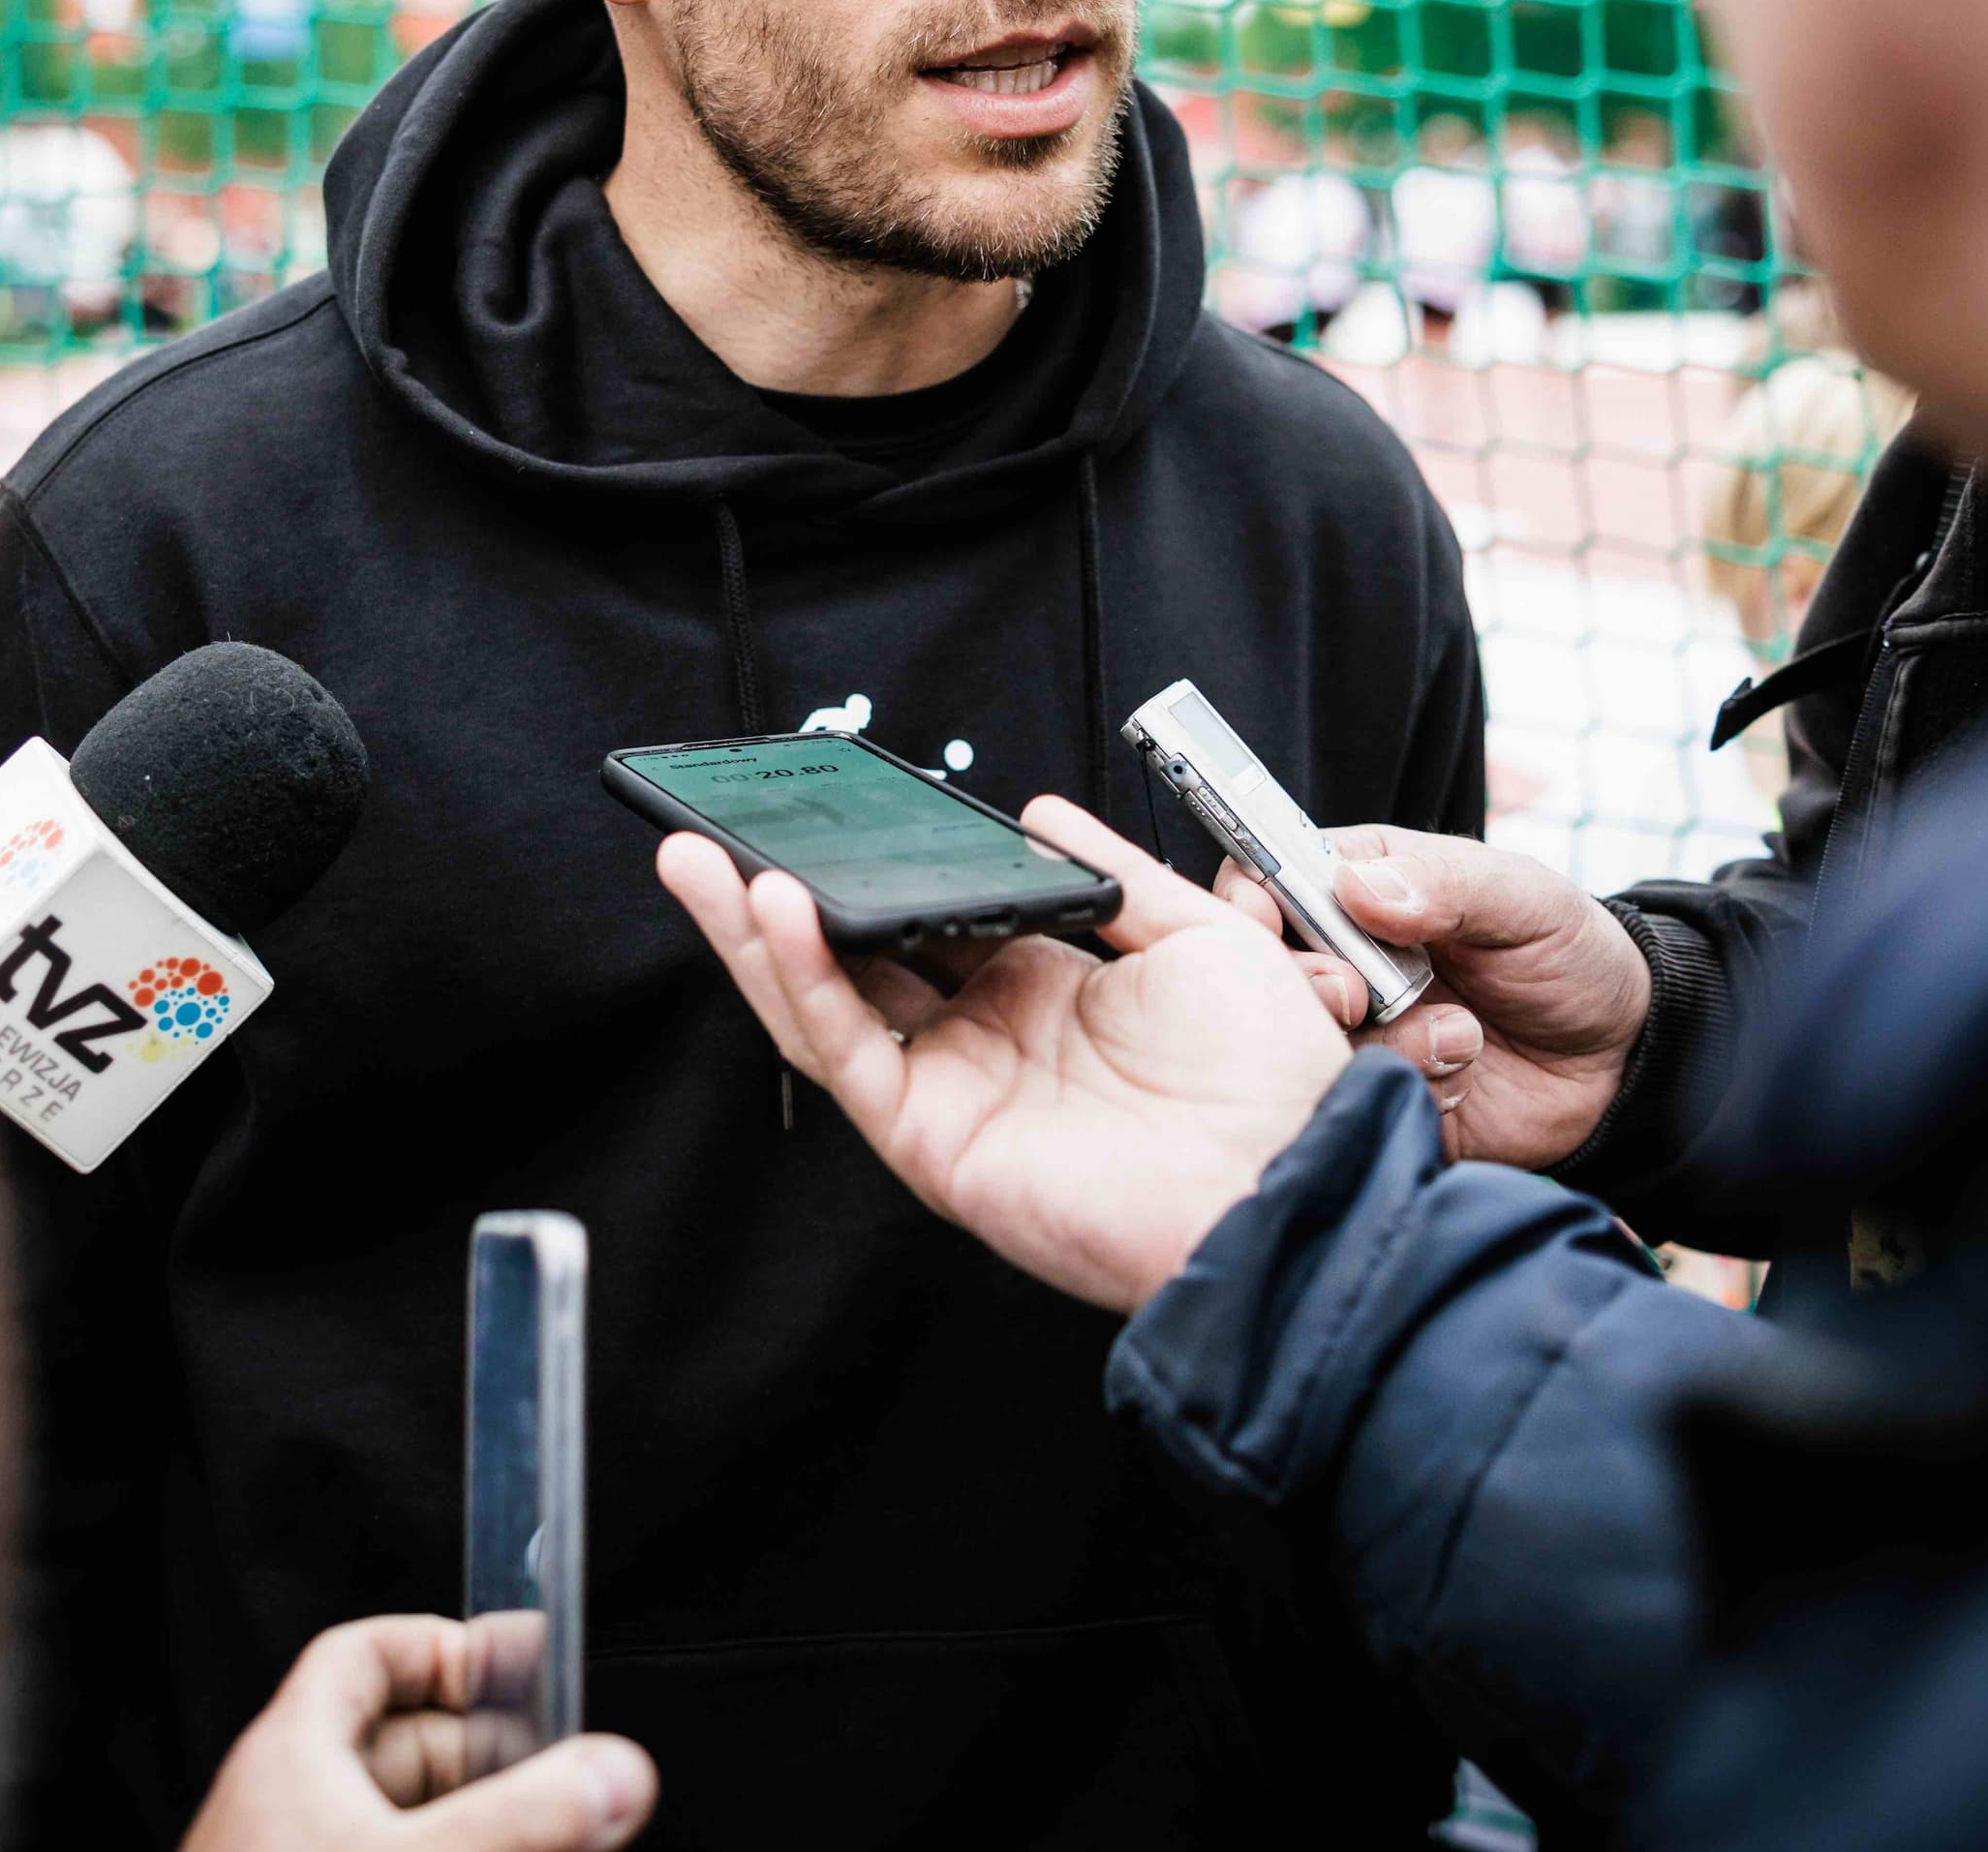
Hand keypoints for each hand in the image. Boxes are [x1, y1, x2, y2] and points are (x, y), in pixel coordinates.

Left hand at [182, 1616, 655, 1851]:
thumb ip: (523, 1819)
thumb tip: (610, 1775)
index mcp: (293, 1756)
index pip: (366, 1654)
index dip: (445, 1649)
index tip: (517, 1669)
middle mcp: (288, 1808)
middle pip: (401, 1747)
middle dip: (487, 1760)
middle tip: (557, 1782)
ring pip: (399, 1824)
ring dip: (474, 1827)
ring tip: (543, 1839)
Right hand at [655, 796, 1351, 1313]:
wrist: (1288, 1175)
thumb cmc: (1268, 1082)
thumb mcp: (1200, 936)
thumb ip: (1110, 870)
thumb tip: (1039, 811)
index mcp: (1041, 991)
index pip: (922, 919)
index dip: (868, 868)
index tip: (822, 811)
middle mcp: (984, 1042)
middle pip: (850, 960)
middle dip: (774, 895)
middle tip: (713, 832)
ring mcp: (952, 1093)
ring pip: (824, 1007)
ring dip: (753, 935)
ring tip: (698, 863)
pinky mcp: (934, 1141)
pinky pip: (851, 1054)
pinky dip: (805, 983)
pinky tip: (778, 916)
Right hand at [1220, 829, 1647, 1169]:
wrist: (1622, 1058)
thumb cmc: (1568, 952)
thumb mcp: (1522, 898)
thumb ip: (1444, 884)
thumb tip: (1360, 887)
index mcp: (1357, 888)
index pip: (1264, 880)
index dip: (1250, 900)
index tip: (1263, 919)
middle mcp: (1342, 961)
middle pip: (1265, 973)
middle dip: (1310, 985)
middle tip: (1358, 995)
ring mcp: (1357, 1034)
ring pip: (1306, 1045)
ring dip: (1382, 1044)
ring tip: (1457, 1037)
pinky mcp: (1379, 1096)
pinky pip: (1356, 1103)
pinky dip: (1412, 1090)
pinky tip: (1463, 1076)